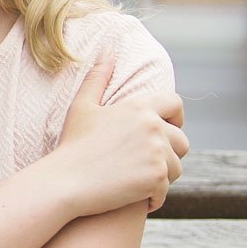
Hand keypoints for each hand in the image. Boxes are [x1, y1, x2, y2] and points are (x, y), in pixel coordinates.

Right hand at [49, 59, 187, 215]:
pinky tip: (134, 197)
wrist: (64, 181)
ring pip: (176, 168)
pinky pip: (165, 190)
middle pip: (181, 141)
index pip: (176, 104)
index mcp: (138, 106)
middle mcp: (153, 127)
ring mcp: (157, 153)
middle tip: (144, 165)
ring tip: (136, 181)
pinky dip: (152, 197)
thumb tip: (107, 50)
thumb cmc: (71, 144)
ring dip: (160, 178)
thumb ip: (98, 78)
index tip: (165, 130)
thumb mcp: (82, 106)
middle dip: (168, 154)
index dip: (175, 118)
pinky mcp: (156, 178)